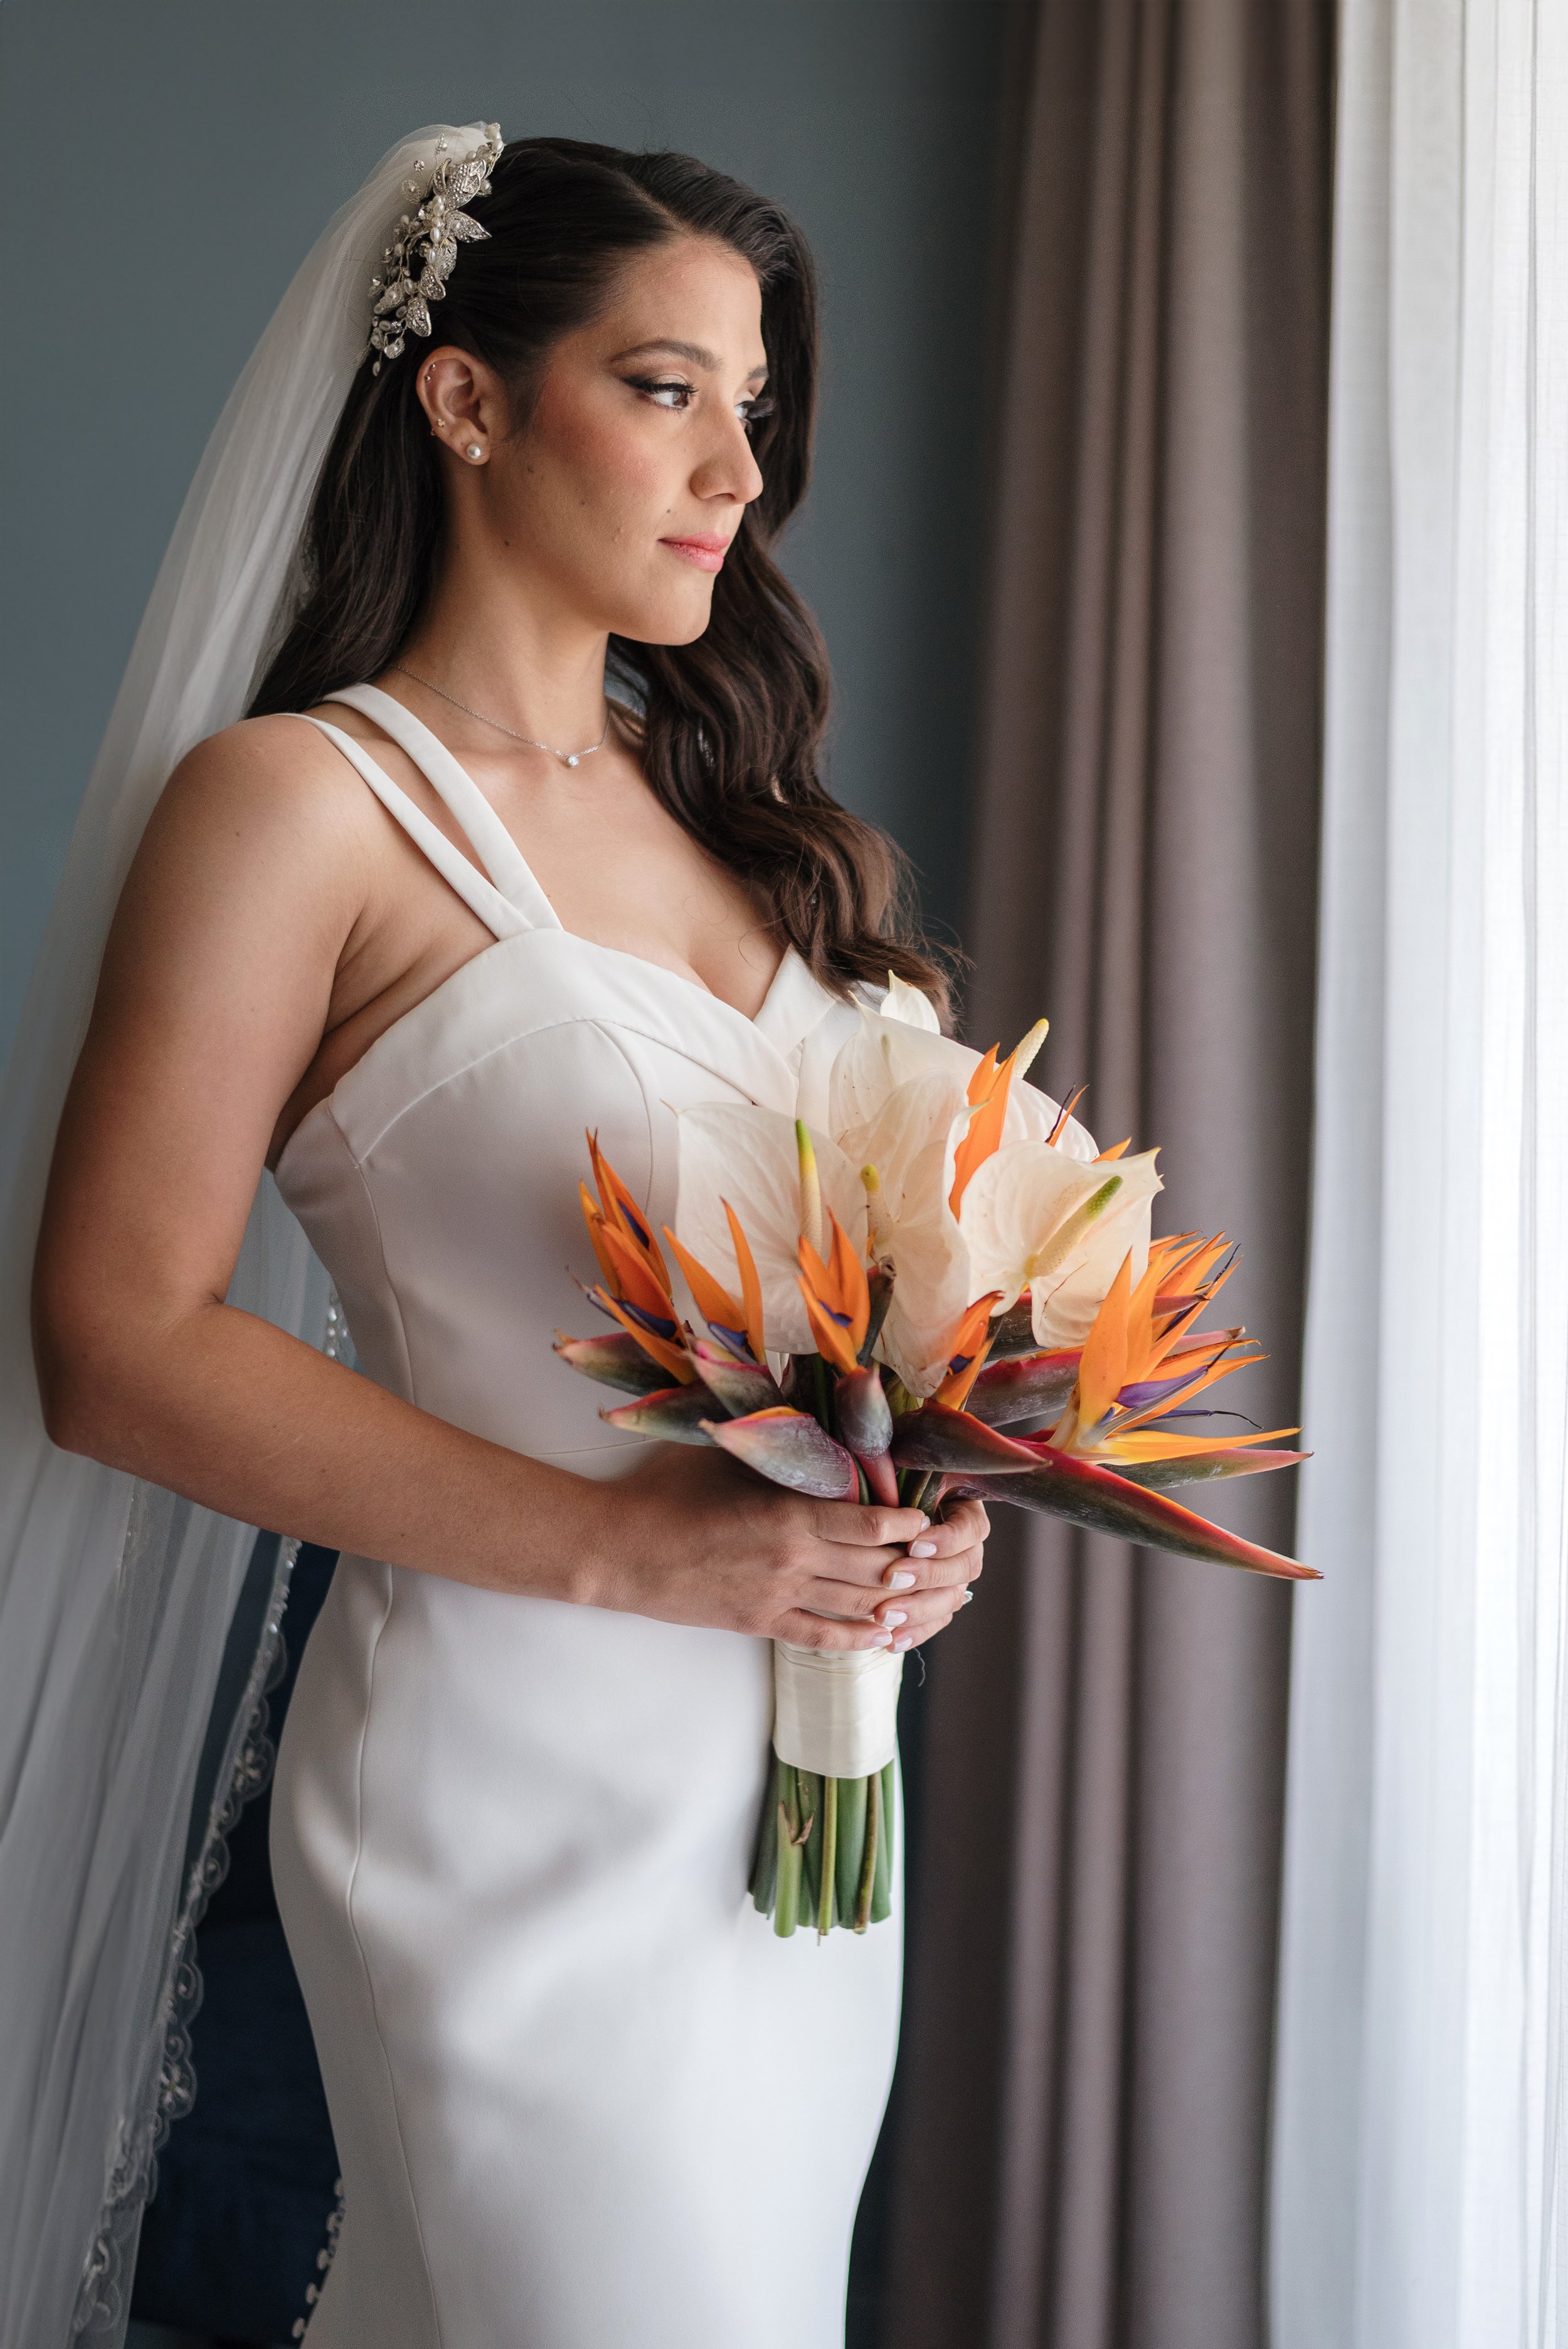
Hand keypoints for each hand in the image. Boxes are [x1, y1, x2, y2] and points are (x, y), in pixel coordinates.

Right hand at [582, 1445, 987, 1651]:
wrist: (619, 1549)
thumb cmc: (665, 1490)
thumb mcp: (726, 1455)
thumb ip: (776, 1446)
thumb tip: (813, 1407)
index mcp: (789, 1515)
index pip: (871, 1523)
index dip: (908, 1525)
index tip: (931, 1518)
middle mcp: (793, 1560)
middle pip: (875, 1569)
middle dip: (915, 1567)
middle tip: (945, 1562)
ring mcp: (778, 1597)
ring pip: (856, 1606)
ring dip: (896, 1603)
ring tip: (928, 1598)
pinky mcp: (759, 1623)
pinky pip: (821, 1636)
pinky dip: (857, 1636)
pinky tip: (882, 1634)